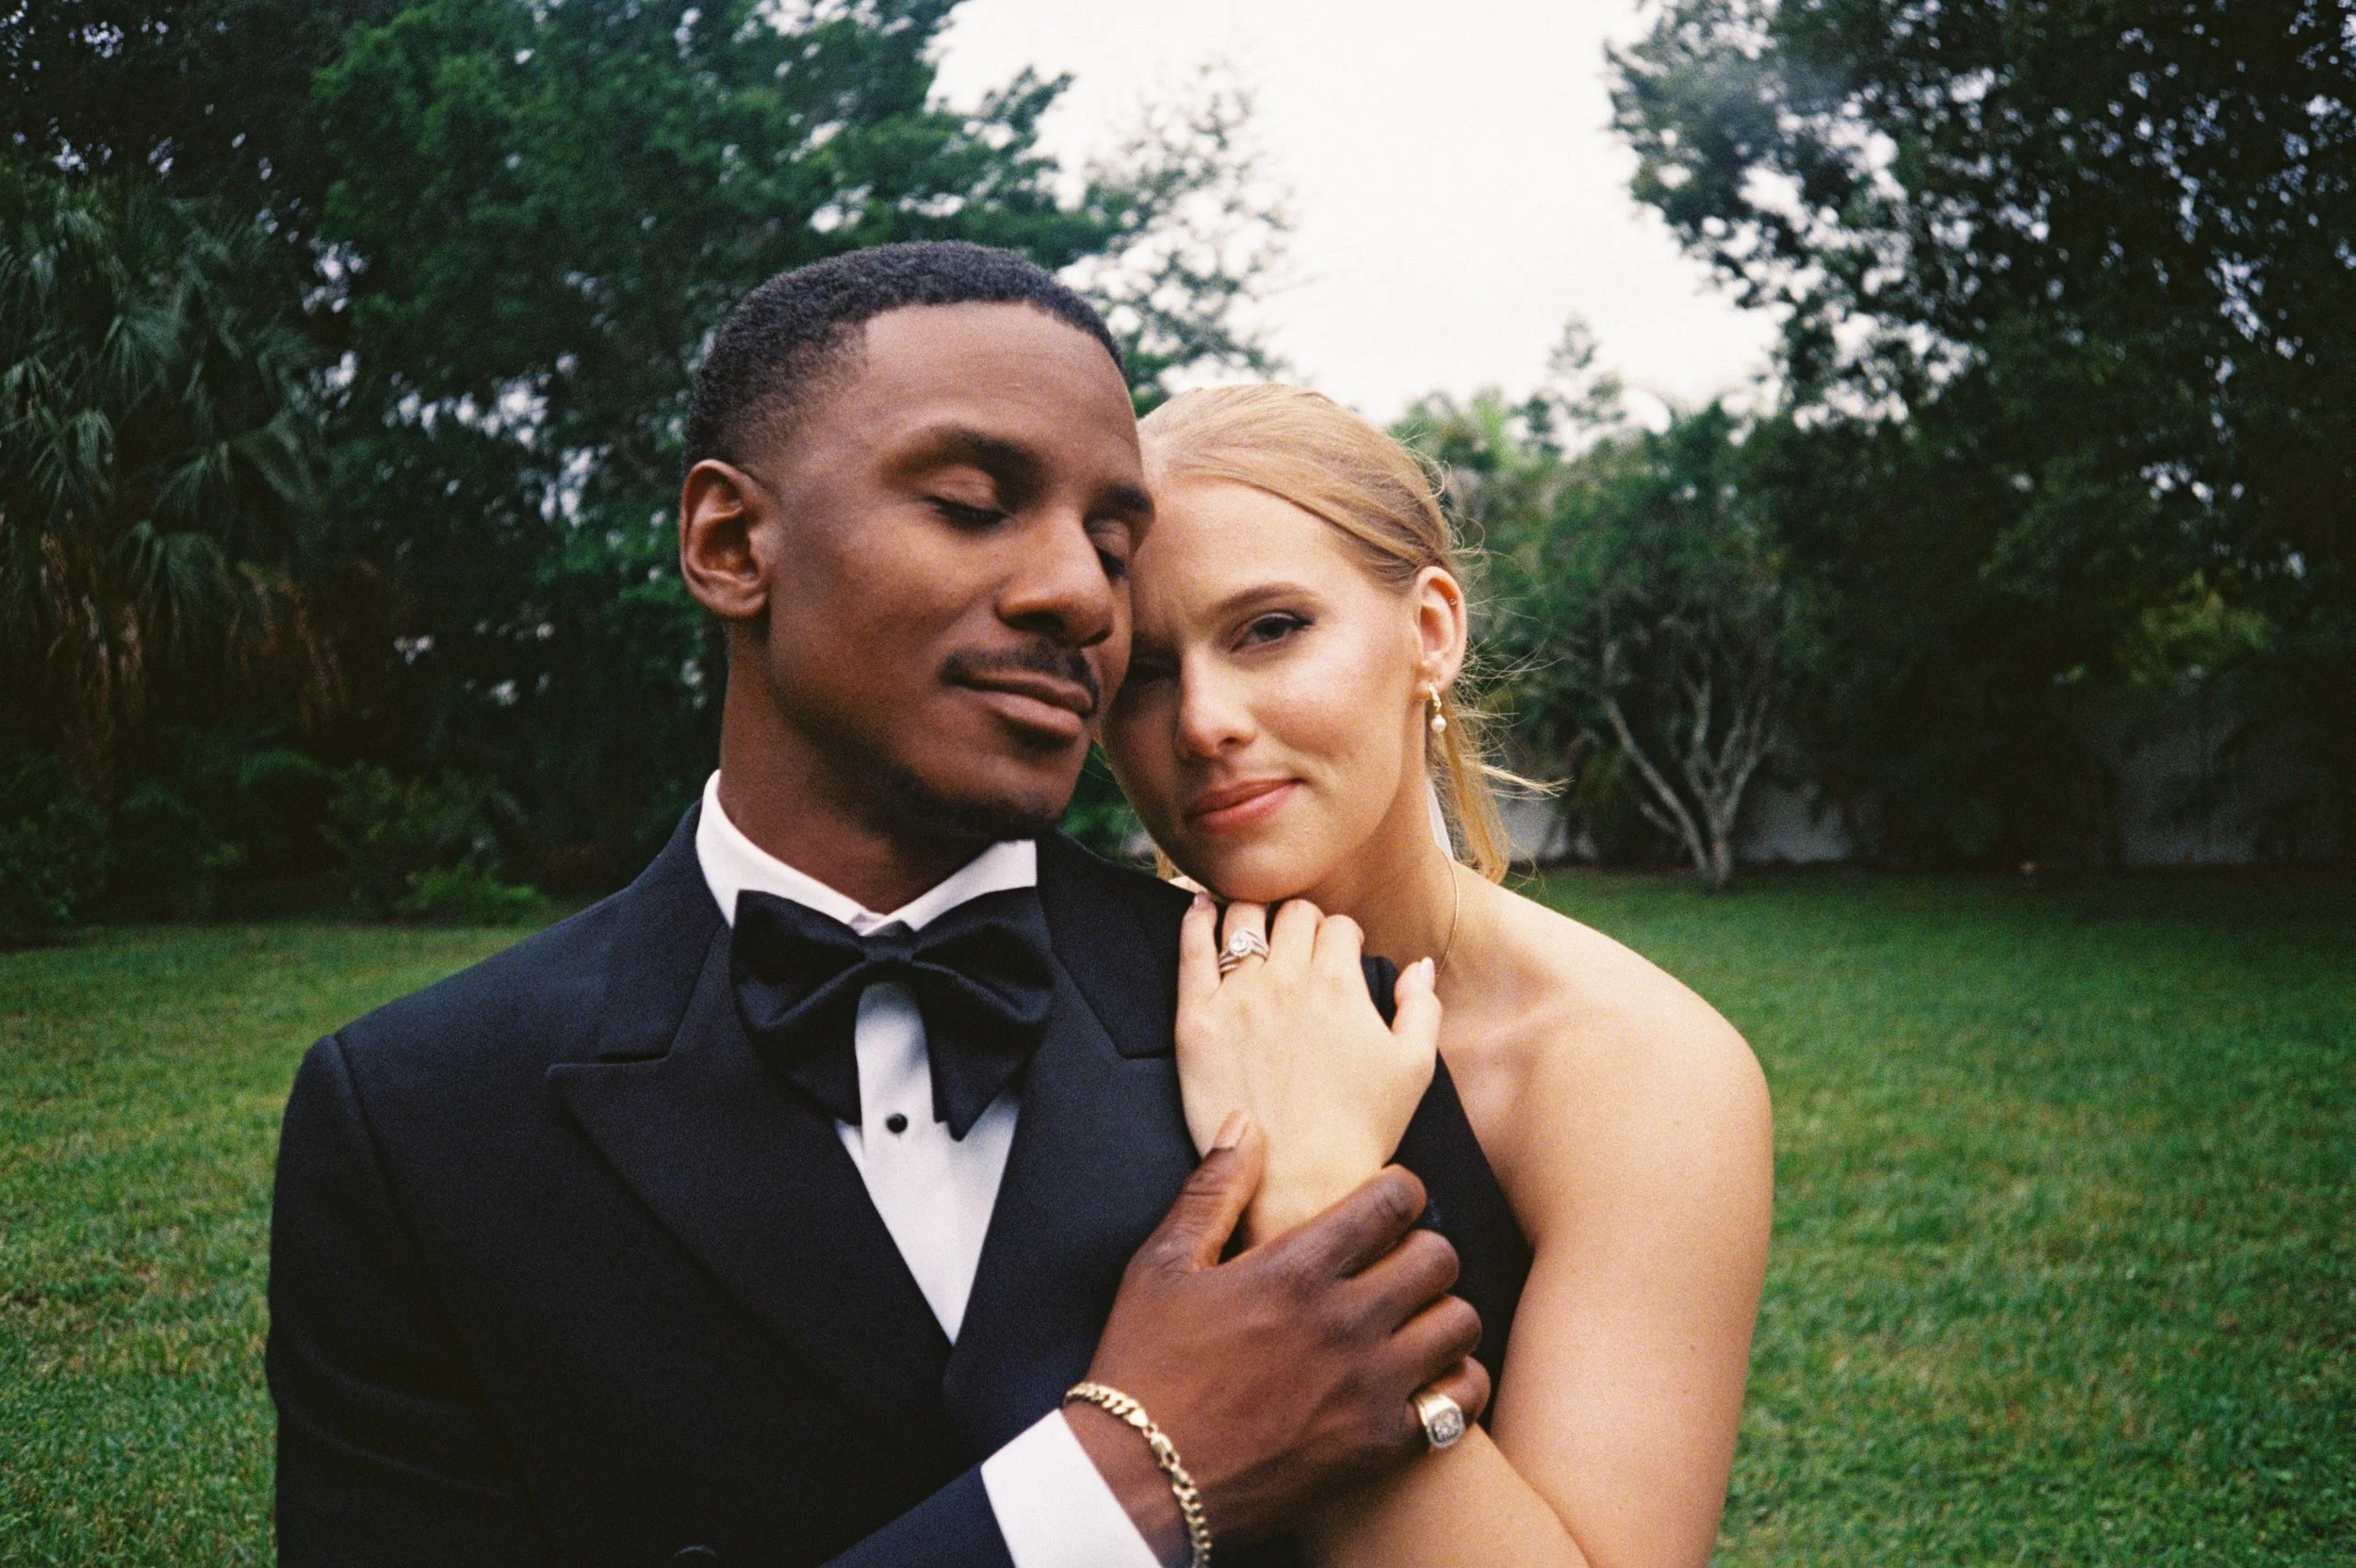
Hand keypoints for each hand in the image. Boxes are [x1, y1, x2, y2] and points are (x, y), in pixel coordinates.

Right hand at [1068, 1120, 1490, 1556]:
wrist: (1141, 1480)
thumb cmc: (1145, 1366)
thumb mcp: (1161, 1266)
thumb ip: (1212, 1191)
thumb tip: (1245, 1124)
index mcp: (1294, 1269)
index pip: (1394, 1201)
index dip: (1400, 1191)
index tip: (1388, 1204)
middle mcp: (1343, 1322)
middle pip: (1440, 1259)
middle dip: (1424, 1249)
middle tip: (1399, 1263)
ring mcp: (1368, 1387)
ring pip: (1460, 1325)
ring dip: (1442, 1314)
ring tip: (1413, 1319)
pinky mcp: (1379, 1446)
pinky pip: (1460, 1402)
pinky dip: (1454, 1385)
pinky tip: (1423, 1379)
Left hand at [1177, 895, 1440, 1240]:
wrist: (1298, 1185)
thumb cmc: (1361, 1131)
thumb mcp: (1414, 1068)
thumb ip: (1422, 1006)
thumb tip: (1418, 964)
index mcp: (1339, 982)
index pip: (1339, 924)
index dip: (1342, 937)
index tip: (1339, 955)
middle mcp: (1287, 978)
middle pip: (1292, 913)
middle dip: (1302, 922)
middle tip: (1300, 946)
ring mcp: (1237, 996)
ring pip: (1243, 917)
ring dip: (1254, 912)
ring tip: (1255, 924)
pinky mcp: (1196, 1019)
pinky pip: (1190, 947)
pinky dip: (1196, 917)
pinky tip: (1201, 907)